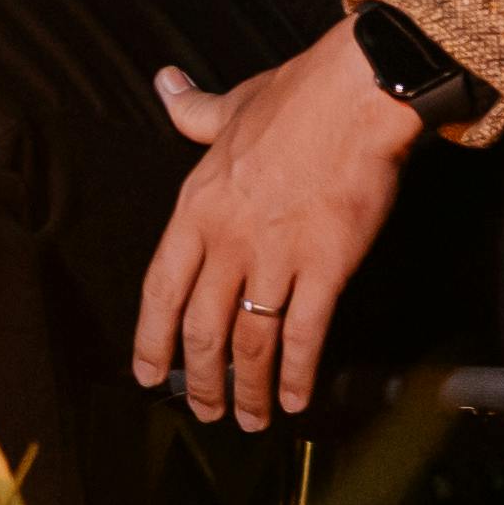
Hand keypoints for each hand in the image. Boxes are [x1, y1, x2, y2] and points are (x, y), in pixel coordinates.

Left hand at [129, 21, 425, 430]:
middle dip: (200, 380)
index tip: (148, 374)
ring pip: (250, 342)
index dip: (152, 340)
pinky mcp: (326, 266)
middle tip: (204, 411)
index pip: (159, 290)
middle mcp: (227, 241)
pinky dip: (299, 373)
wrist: (355, 96)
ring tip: (251, 420)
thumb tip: (165, 84)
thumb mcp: (231, 107)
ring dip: (249, 389)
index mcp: (195, 209)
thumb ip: (193, 111)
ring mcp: (276, 257)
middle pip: (201, 329)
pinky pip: (305, 335)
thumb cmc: (295, 99)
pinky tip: (298, 399)